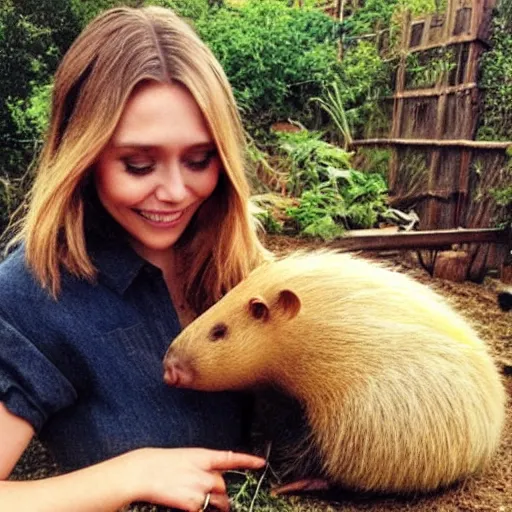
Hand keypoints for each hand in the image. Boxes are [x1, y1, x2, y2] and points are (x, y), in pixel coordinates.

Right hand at [122, 447, 265, 510]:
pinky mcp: (193, 505)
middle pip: (223, 485)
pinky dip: (201, 509)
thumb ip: (202, 466)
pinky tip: (187, 504)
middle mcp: (207, 473)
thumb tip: (211, 476)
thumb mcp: (186, 457)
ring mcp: (201, 489)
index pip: (232, 458)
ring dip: (214, 504)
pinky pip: (204, 510)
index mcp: (204, 456)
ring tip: (199, 500)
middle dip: (217, 491)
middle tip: (203, 491)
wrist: (144, 472)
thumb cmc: (161, 462)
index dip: (248, 461)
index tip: (261, 464)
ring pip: (218, 500)